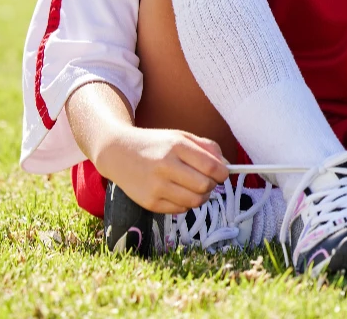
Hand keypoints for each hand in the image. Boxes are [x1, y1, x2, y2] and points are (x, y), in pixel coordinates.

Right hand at [96, 127, 228, 214]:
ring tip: (194, 187)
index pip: (211, 167)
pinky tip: (177, 192)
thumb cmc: (156, 144)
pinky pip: (180, 209)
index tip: (222, 174)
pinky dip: (185, 203)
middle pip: (205, 186)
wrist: (119, 153)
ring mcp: (156, 186)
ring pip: (194, 202)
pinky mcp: (149, 202)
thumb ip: (207, 148)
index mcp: (176, 146)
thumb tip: (227, 166)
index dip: (223, 174)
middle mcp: (165, 166)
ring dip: (200, 196)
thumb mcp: (181, 136)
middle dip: (211, 185)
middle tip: (206, 181)